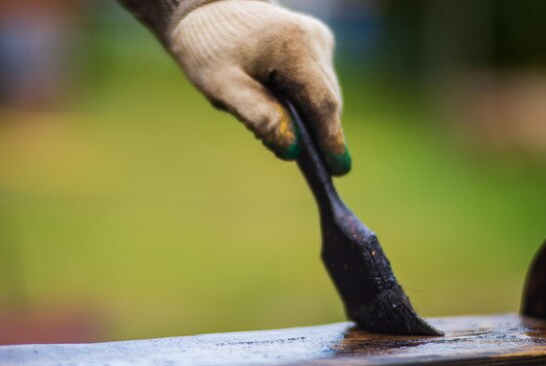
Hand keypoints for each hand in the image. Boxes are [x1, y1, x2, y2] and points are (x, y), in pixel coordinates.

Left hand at [122, 0, 350, 174]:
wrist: (206, 8)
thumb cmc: (208, 47)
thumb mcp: (222, 86)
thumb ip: (258, 116)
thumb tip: (292, 150)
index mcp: (293, 46)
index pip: (322, 102)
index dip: (331, 139)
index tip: (339, 169)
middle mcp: (314, 38)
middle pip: (327, 99)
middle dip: (319, 134)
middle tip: (314, 168)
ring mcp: (318, 38)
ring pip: (324, 92)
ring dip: (310, 118)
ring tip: (287, 137)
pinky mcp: (314, 42)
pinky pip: (316, 82)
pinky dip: (304, 102)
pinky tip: (283, 109)